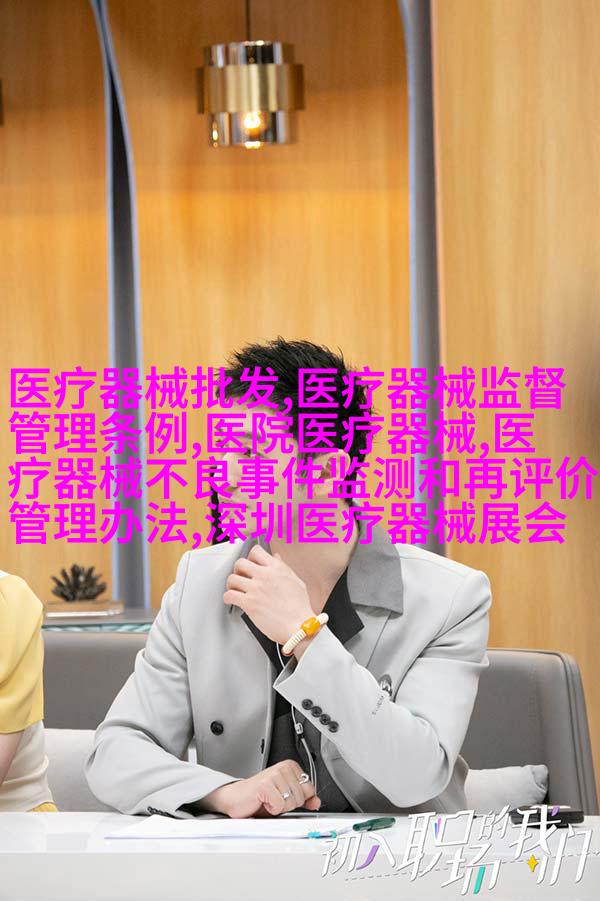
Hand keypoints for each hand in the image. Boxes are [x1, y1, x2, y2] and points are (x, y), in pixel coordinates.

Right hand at [198, 760, 321, 817]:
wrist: (238, 798)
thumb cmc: (260, 797)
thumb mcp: (286, 798)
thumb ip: (304, 798)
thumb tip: (316, 801)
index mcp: (291, 767)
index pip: (310, 789)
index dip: (298, 799)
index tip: (284, 795)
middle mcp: (284, 767)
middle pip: (301, 797)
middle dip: (288, 804)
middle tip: (274, 799)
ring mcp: (275, 774)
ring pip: (291, 802)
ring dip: (280, 807)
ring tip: (268, 800)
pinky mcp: (265, 784)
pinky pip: (279, 805)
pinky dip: (271, 809)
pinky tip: (263, 802)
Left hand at [223, 545, 313, 645]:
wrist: (299, 626)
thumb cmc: (300, 608)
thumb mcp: (296, 581)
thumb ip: (283, 568)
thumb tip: (275, 557)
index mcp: (276, 568)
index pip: (256, 552)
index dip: (251, 557)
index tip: (250, 563)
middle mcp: (265, 575)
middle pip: (240, 563)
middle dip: (238, 570)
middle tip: (241, 577)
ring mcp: (256, 589)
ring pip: (232, 578)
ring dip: (231, 584)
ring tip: (235, 589)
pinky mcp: (249, 603)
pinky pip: (229, 595)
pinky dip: (228, 598)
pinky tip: (232, 600)